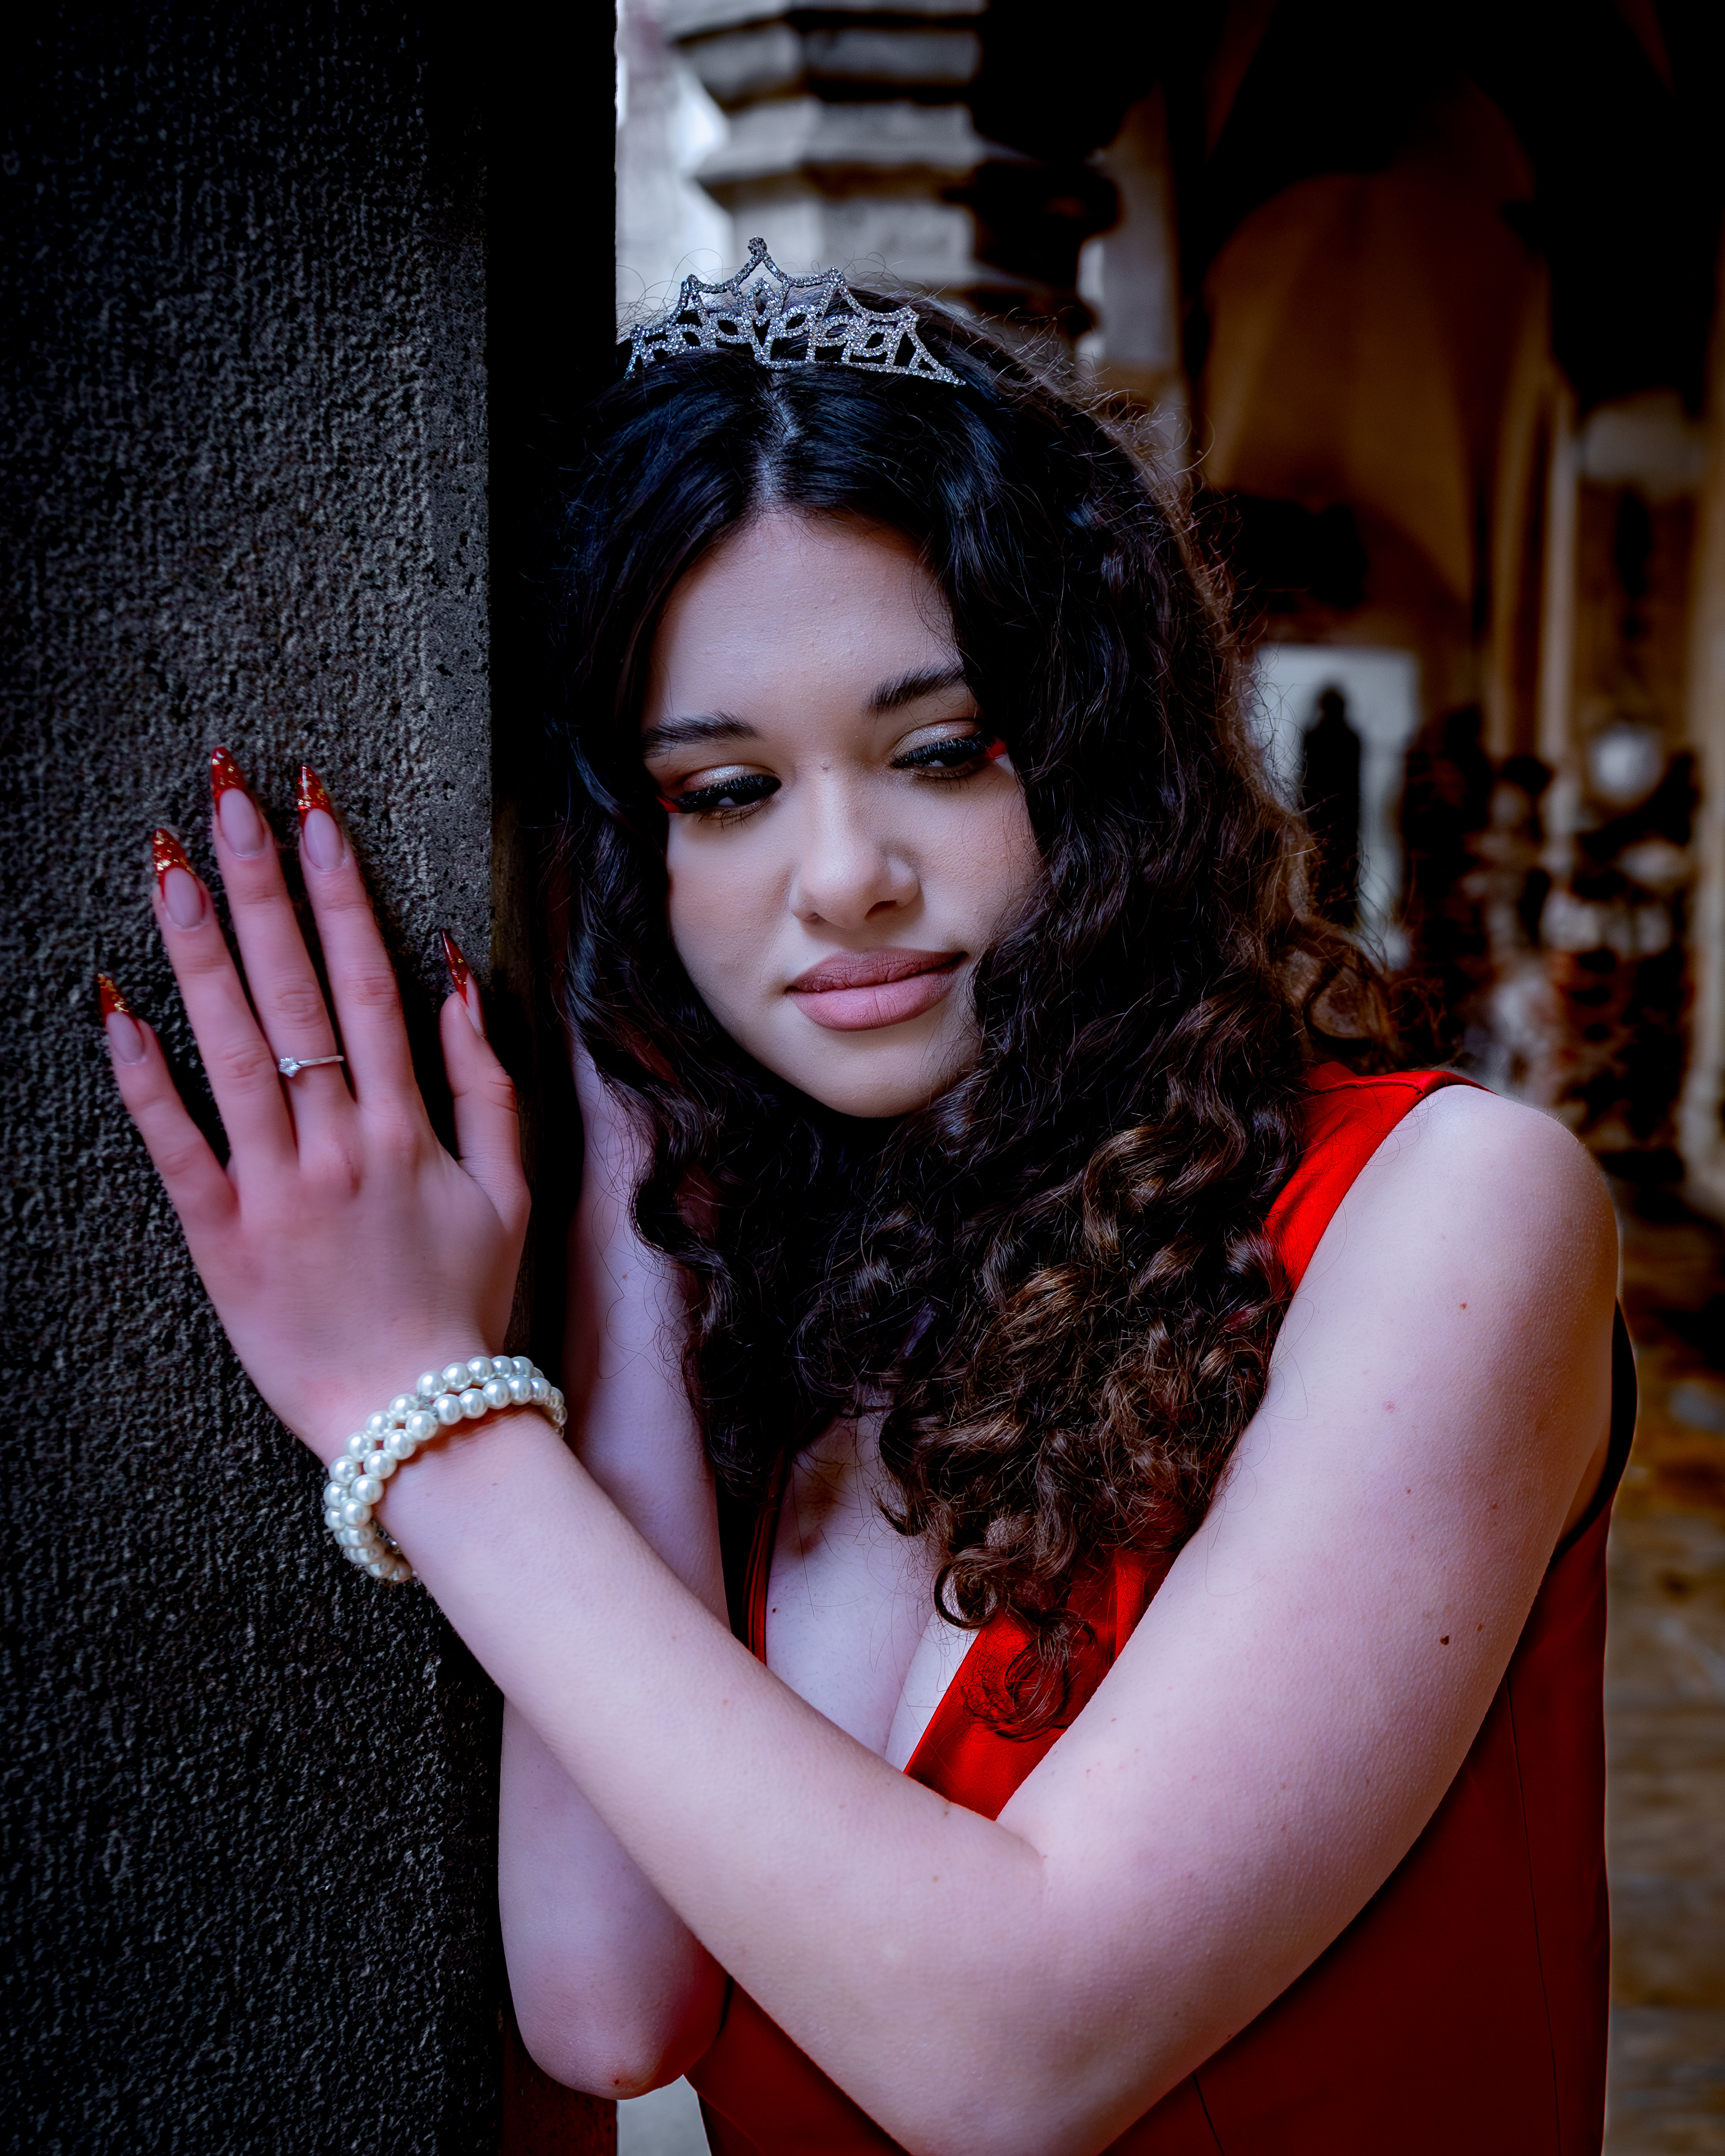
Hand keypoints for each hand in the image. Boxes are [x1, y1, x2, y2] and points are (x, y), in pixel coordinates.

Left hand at [102, 757, 529, 1457]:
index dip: (339, 889)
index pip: (367, 981)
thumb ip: (489, 1083)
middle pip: (293, 991)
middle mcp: (339, 1143)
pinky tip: (113, 1004)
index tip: (314, 811)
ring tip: (169, 864)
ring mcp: (275, 1186)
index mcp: (408, 1128)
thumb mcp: (510, 1191)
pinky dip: (143, 1076)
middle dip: (262, 884)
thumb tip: (460, 978)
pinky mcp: (218, 1237)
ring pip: (230, 1048)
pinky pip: (174, 1145)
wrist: (419, 1422)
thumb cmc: (466, 1305)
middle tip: (228, 795)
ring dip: (200, 950)